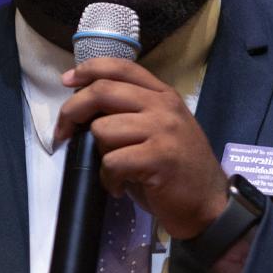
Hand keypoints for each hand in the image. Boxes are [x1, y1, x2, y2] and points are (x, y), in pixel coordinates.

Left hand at [54, 57, 227, 238]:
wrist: (210, 205)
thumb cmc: (178, 169)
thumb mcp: (160, 129)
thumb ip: (132, 111)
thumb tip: (85, 107)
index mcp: (163, 95)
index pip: (120, 67)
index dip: (89, 70)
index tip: (67, 81)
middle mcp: (163, 106)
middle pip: (103, 91)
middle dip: (72, 110)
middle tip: (63, 132)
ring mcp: (163, 130)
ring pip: (102, 129)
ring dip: (98, 153)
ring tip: (113, 170)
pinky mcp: (159, 157)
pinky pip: (112, 161)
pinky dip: (108, 178)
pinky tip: (119, 187)